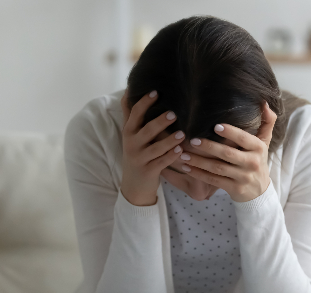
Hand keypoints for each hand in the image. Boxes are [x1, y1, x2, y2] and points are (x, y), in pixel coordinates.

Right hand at [120, 89, 185, 205]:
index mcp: (129, 132)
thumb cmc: (136, 153)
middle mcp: (132, 144)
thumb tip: (129, 89)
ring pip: (156, 148)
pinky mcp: (148, 171)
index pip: (135, 114)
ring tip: (182, 133)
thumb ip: (131, 114)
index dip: (144, 103)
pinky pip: (161, 163)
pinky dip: (171, 157)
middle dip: (160, 122)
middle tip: (173, 113)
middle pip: (146, 130)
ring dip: (169, 141)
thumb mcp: (131, 135)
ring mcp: (140, 158)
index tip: (156, 92)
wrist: (133, 185)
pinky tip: (180, 151)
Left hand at [180, 101, 276, 201]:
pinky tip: (187, 168)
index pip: (244, 139)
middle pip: (227, 154)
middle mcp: (252, 163)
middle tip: (192, 140)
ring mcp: (243, 177)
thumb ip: (267, 122)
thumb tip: (264, 102)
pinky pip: (213, 180)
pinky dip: (199, 174)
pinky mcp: (234, 189)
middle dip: (208, 147)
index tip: (215, 126)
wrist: (259, 191)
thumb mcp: (265, 142)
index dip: (230, 132)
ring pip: (217, 168)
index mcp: (258, 148)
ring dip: (199, 161)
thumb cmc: (257, 160)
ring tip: (183, 154)